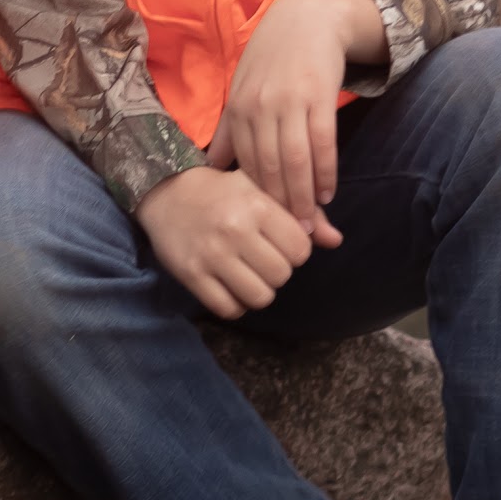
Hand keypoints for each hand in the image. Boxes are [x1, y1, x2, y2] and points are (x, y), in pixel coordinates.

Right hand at [139, 166, 320, 319]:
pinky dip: (235, 304)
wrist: (164, 191)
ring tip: (247, 275)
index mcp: (257, 206)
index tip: (278, 244)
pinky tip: (230, 287)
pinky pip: (229, 309)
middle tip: (261, 259)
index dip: (294, 251)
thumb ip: (301, 214)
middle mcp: (235, 230)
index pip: (301, 250)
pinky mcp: (191, 275)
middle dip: (276, 271)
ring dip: (258, 291)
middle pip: (282, 275)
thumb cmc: (221, 191)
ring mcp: (212, 255)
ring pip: (259, 297)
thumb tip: (336, 240)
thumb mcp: (260, 191)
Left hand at [214, 0, 376, 247]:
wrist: (307, 18)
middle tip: (291, 241)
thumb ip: (229, 131)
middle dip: (280, 208)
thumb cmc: (272, 60)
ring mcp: (289, 101)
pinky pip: (322, 142)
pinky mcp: (319, 95)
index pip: (246, 167)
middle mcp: (260, 107)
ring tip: (311, 225)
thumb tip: (211, 169)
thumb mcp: (243, 91)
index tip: (262, 229)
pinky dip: (325, 172)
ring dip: (304, 197)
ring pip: (295, 161)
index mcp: (239, 110)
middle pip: (270, 169)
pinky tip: (329, 193)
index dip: (256, 201)